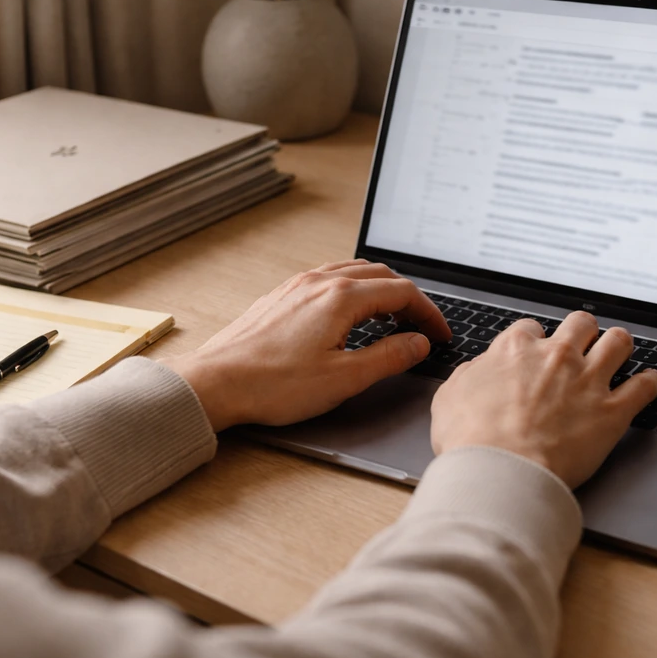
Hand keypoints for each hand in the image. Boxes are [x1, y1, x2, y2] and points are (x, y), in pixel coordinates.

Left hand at [164, 260, 451, 431]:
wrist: (217, 383)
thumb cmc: (274, 385)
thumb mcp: (344, 379)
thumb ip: (388, 357)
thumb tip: (418, 343)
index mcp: (340, 298)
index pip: (402, 292)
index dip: (428, 313)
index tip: (439, 334)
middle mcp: (319, 281)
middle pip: (380, 275)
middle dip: (408, 299)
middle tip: (421, 327)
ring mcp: (297, 286)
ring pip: (352, 272)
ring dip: (380, 291)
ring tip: (391, 319)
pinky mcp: (281, 296)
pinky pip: (328, 279)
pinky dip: (353, 290)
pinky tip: (348, 316)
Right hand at [430, 312, 656, 488]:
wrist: (501, 471)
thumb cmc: (471, 439)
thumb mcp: (450, 396)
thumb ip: (471, 375)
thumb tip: (480, 370)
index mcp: (515, 349)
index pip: (532, 329)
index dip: (535, 342)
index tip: (536, 354)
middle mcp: (556, 357)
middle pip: (581, 324)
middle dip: (582, 332)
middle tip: (582, 346)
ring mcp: (588, 381)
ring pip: (618, 342)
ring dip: (618, 346)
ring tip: (618, 352)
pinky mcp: (612, 412)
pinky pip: (644, 386)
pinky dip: (649, 383)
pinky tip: (649, 383)